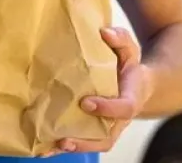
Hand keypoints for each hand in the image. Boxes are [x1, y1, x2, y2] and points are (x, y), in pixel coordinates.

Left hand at [47, 27, 153, 156]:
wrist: (136, 85)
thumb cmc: (129, 67)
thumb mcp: (129, 50)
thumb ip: (121, 40)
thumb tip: (105, 33)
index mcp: (130, 98)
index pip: (124, 108)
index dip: (107, 108)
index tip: (86, 102)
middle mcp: (119, 119)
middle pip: (106, 137)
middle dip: (86, 142)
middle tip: (64, 139)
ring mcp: (108, 126)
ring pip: (94, 143)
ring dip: (73, 147)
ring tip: (51, 146)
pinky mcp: (95, 129)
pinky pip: (83, 141)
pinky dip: (64, 146)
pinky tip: (44, 147)